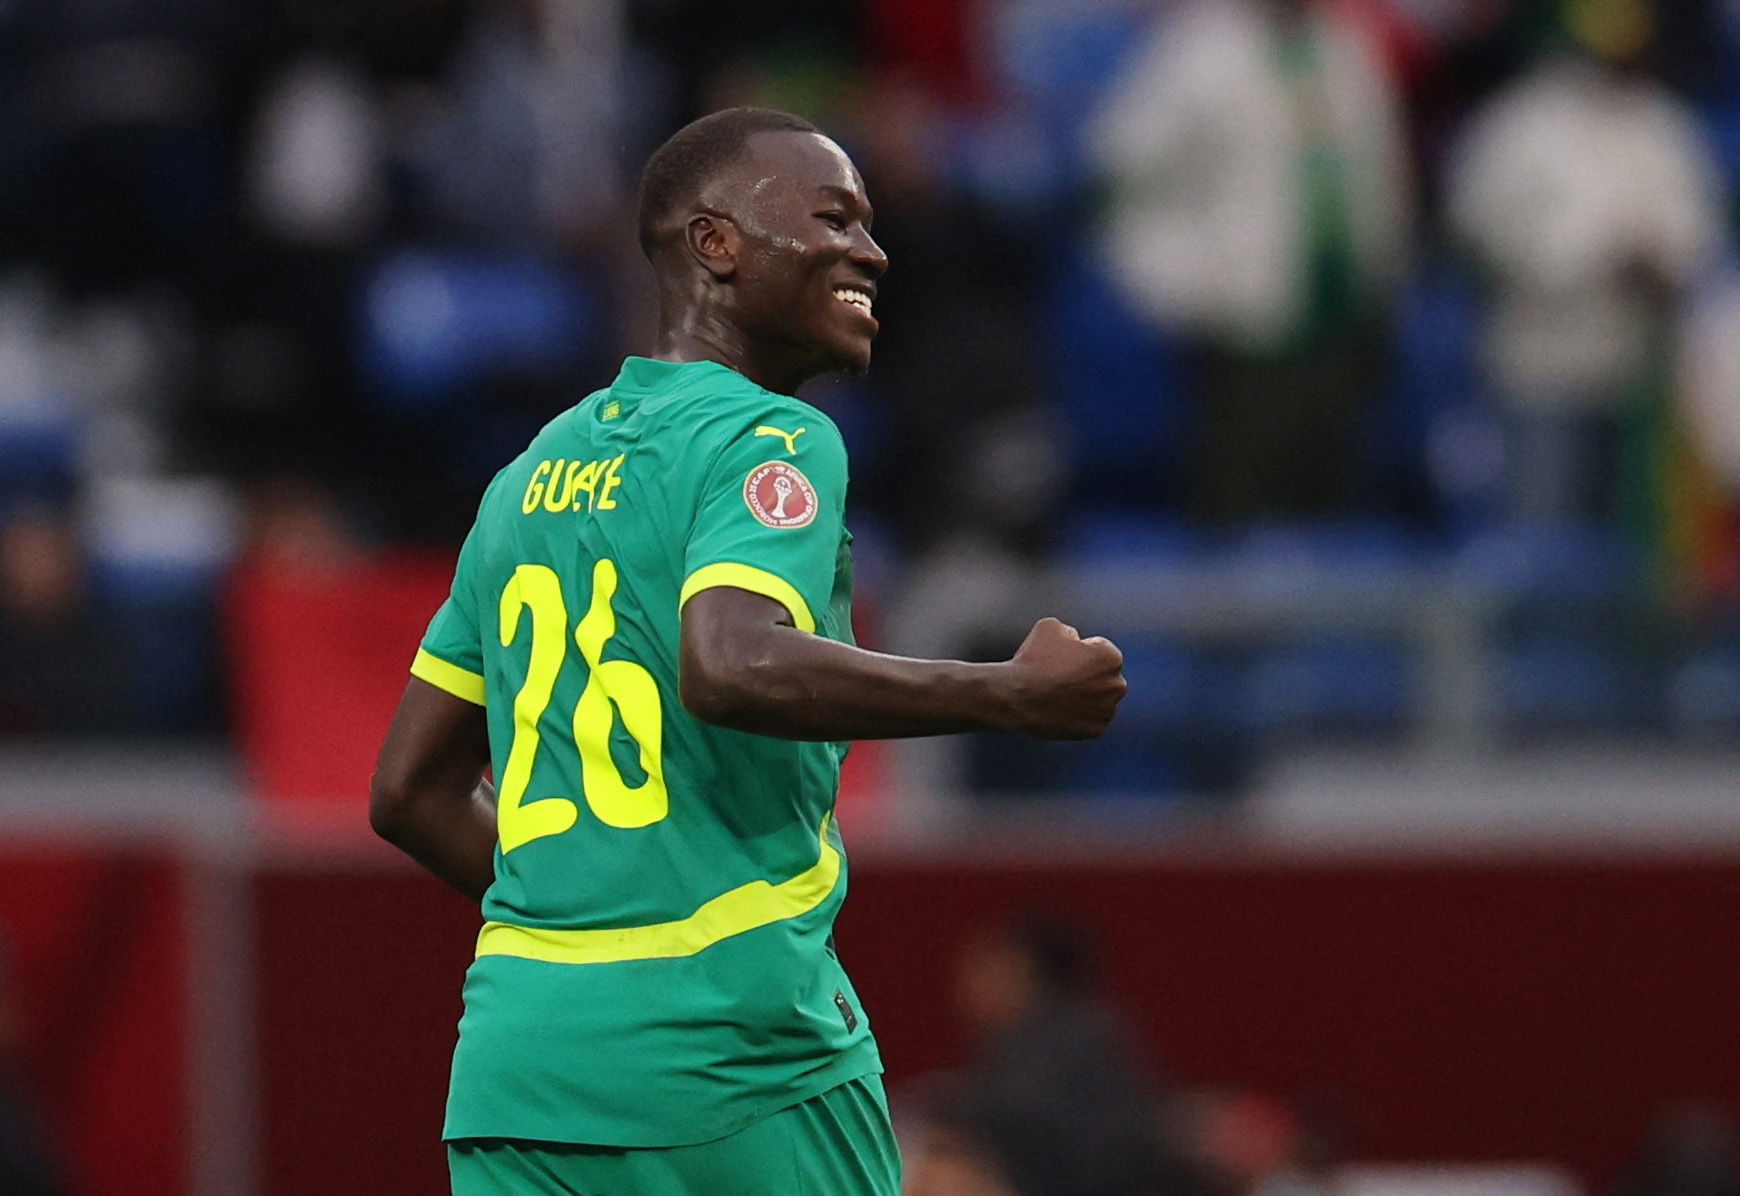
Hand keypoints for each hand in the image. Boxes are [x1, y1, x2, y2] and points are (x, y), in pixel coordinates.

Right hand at [1002, 617, 1127, 739]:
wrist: (1017, 698)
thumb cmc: (1033, 660)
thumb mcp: (1050, 627)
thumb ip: (1070, 631)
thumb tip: (1074, 640)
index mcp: (1111, 658)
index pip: (1100, 649)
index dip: (1078, 650)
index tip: (1060, 657)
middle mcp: (1117, 685)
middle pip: (1103, 676)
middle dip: (1088, 674)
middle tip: (1059, 676)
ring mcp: (1107, 710)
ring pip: (1099, 699)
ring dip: (1085, 695)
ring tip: (1058, 694)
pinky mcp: (1096, 730)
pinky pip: (1091, 719)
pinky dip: (1079, 715)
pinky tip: (1060, 709)